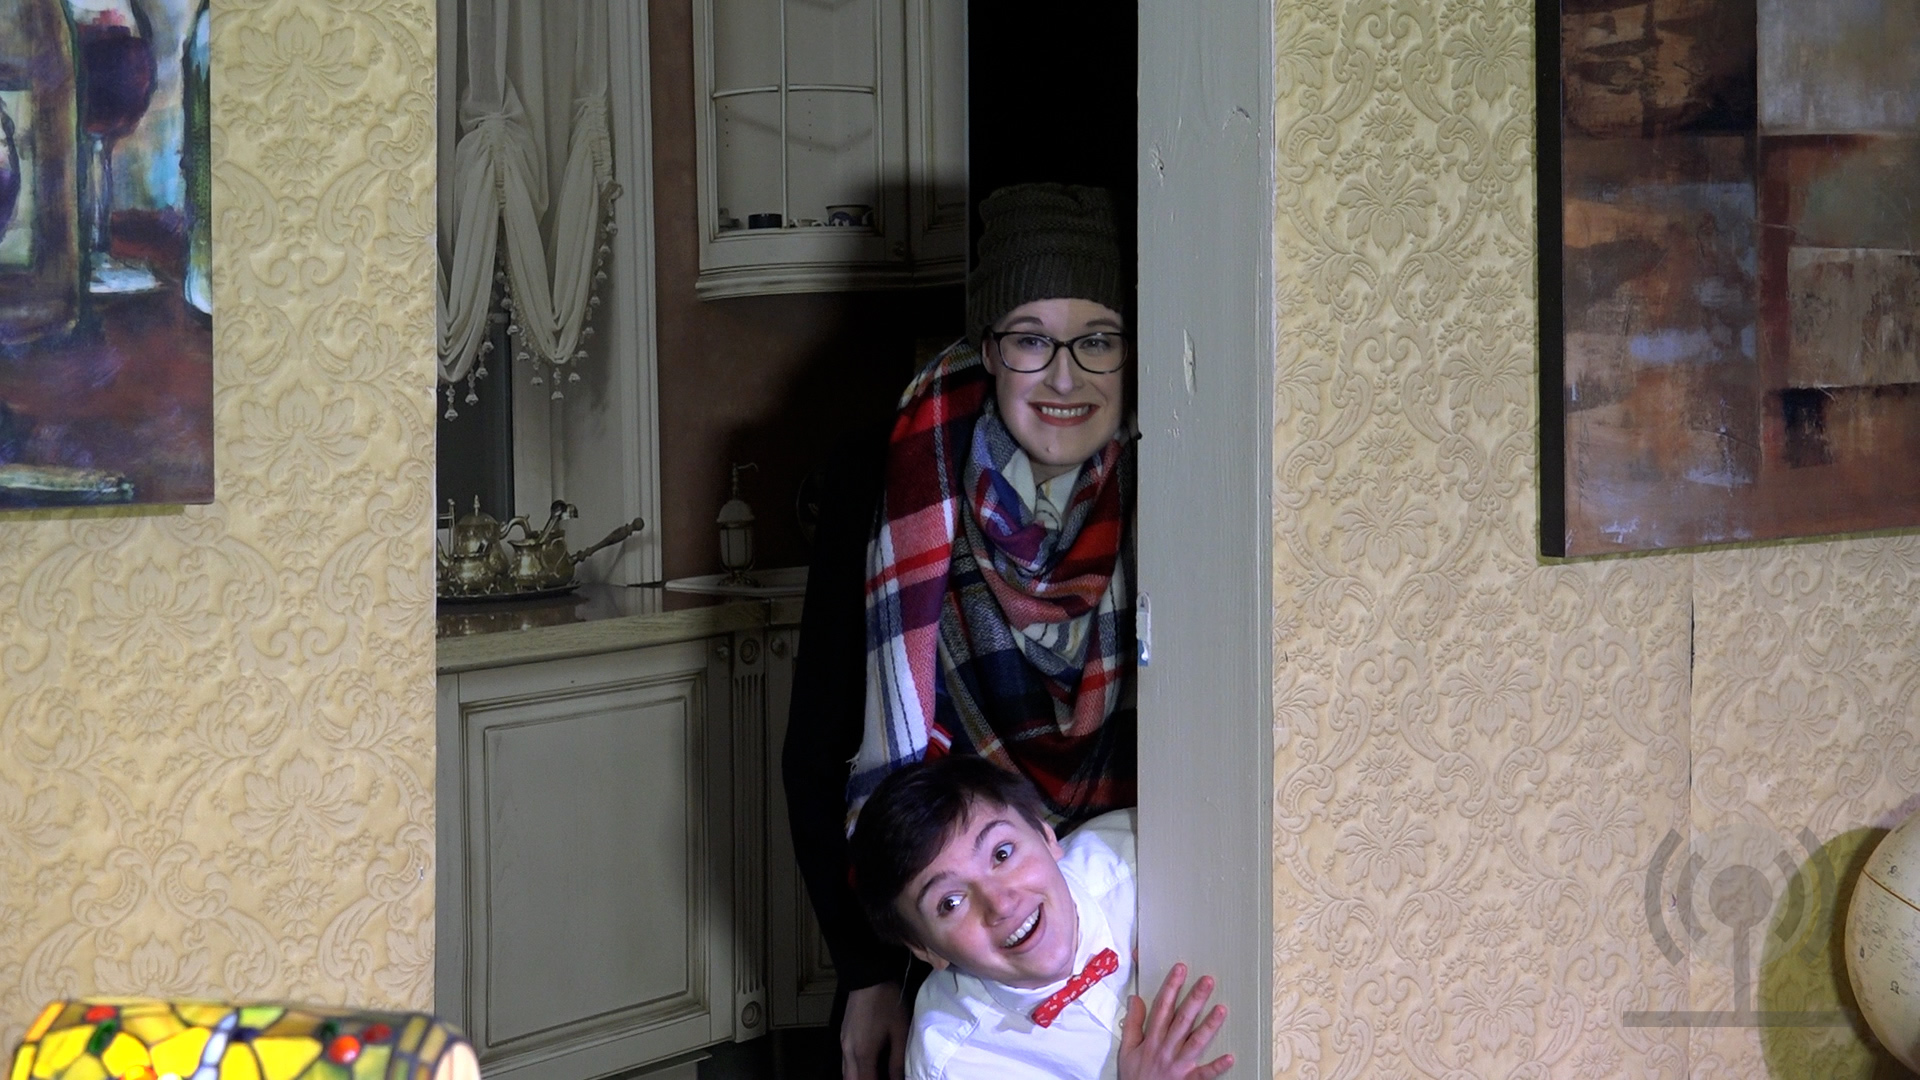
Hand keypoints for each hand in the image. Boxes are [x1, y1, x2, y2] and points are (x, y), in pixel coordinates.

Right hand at [842, 982, 908, 1079]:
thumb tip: (898, 1079)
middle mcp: (848, 1052)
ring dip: (860, 1079)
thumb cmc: (887, 1003)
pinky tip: (869, 1067)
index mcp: (863, 1053)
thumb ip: (897, 1061)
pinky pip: (846, 1063)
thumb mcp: (899, 1031)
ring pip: (846, 1073)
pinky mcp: (843, 1036)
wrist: (868, 976)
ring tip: (878, 1075)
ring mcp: (843, 1044)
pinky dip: (856, 1071)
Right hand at [1119, 964, 1232, 1079]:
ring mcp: (1178, 1066)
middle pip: (1182, 1020)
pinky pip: (1204, 1074)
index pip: (1162, 1008)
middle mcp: (1166, 1050)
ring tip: (1222, 1009)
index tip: (1181, 969)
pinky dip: (1216, 1067)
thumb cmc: (1134, 1077)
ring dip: (1209, 1026)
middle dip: (1195, 999)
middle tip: (1208, 981)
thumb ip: (1132, 1024)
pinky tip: (1229, 1057)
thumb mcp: (1126, 1050)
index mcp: (1152, 1040)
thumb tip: (1135, 999)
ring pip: (1196, 1042)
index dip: (1172, 987)